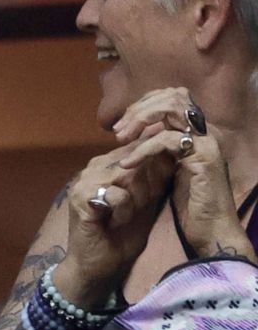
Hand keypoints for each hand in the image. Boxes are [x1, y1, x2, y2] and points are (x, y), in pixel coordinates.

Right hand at [56, 132, 174, 307]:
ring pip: (127, 174)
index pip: (135, 147)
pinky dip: (125, 210)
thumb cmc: (121, 237)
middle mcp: (91, 169)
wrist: (98, 267)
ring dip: (137, 196)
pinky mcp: (80, 199)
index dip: (154, 165)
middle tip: (142, 206)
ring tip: (130, 214)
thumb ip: (154, 179)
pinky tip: (117, 223)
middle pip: (133, 158)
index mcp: (105, 166)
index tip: (157, 189)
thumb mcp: (145, 202)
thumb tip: (174, 154)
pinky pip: (117, 194)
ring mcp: (83, 182)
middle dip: (147, 183)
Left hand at [116, 88, 251, 257]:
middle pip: (174, 95)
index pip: (173, 98)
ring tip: (120, 140)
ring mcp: (207, 143)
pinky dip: (143, 148)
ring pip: (172, 109)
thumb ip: (158, 151)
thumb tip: (135, 134)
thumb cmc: (190, 208)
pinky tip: (128, 163)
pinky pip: (168, 139)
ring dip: (140, 120)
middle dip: (140, 108)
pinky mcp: (204, 158)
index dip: (145, 105)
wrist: (211, 234)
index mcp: (197, 134)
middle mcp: (206, 133)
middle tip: (118, 130)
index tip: (121, 126)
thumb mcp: (168, 172)